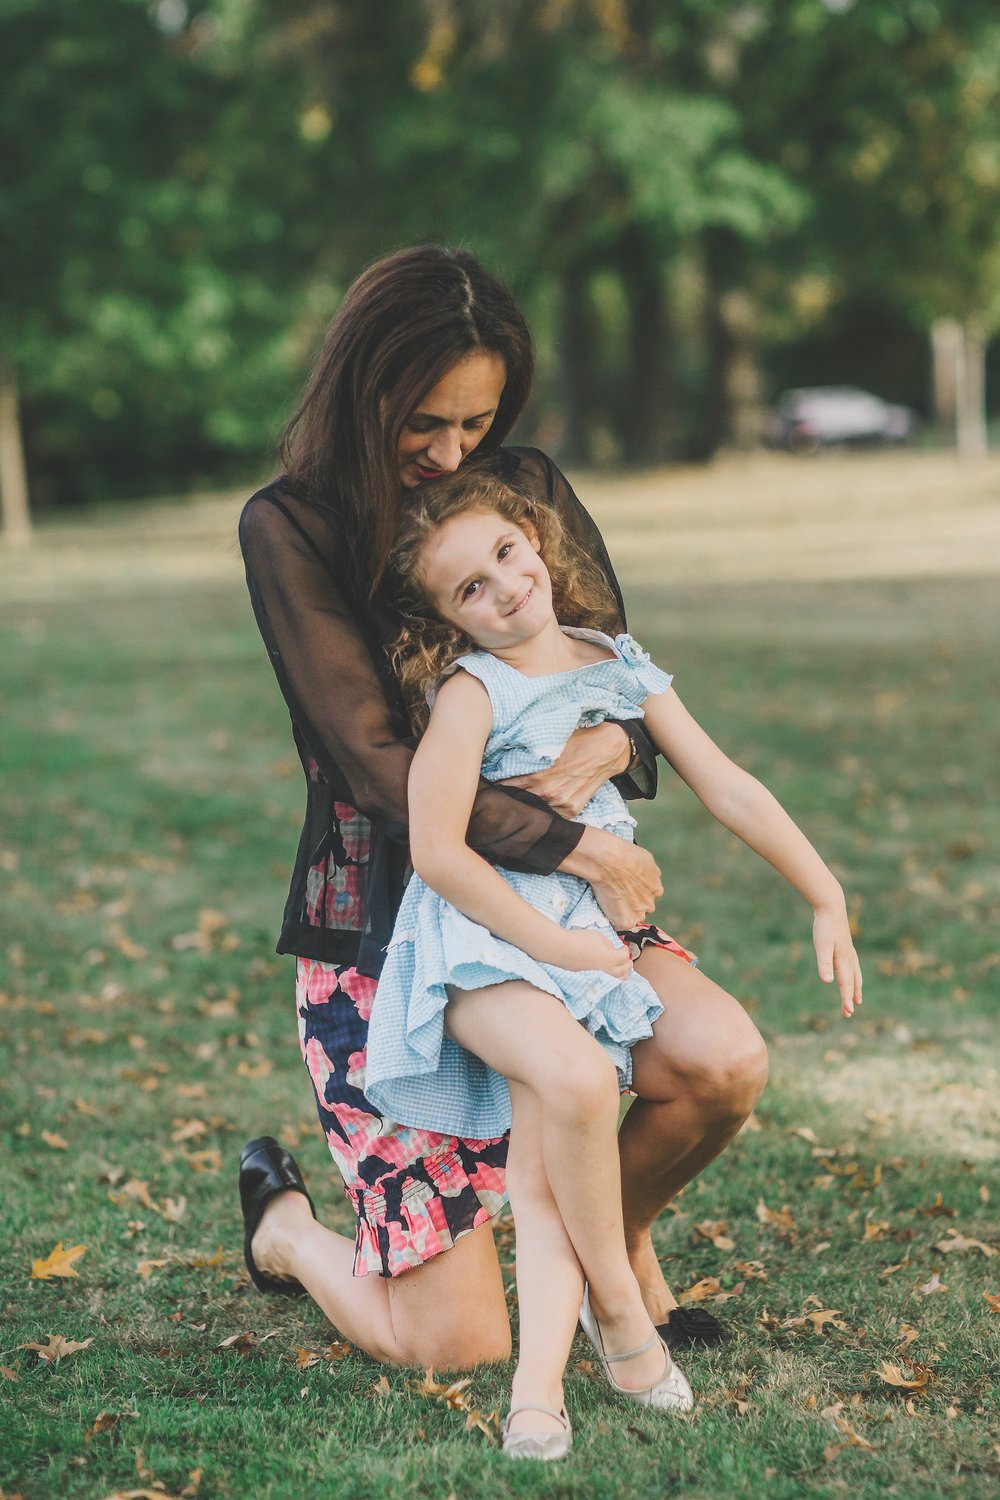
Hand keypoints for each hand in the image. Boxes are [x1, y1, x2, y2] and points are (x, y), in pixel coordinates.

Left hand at [501, 723, 631, 817]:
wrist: (606, 750)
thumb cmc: (576, 741)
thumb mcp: (547, 743)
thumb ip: (526, 754)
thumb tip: (502, 757)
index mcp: (537, 776)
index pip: (506, 787)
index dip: (496, 785)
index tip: (489, 783)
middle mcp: (548, 793)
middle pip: (518, 802)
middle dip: (509, 797)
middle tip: (498, 795)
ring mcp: (561, 804)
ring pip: (535, 810)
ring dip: (527, 805)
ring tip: (518, 800)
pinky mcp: (572, 811)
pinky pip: (551, 815)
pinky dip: (545, 810)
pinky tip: (540, 804)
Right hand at [553, 930, 632, 978]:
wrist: (561, 949)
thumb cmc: (580, 940)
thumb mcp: (598, 936)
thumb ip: (609, 944)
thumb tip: (611, 949)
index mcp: (611, 958)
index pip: (624, 956)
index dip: (625, 950)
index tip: (623, 946)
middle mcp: (607, 969)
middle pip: (624, 971)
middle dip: (628, 964)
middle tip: (628, 959)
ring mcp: (598, 975)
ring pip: (616, 979)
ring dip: (622, 973)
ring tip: (623, 969)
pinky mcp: (590, 977)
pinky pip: (606, 979)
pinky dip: (612, 976)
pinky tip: (609, 972)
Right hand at [561, 827, 662, 929]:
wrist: (608, 860)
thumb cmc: (624, 854)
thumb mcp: (646, 859)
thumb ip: (649, 872)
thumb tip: (646, 875)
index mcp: (656, 888)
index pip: (648, 896)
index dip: (637, 893)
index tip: (627, 888)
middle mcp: (650, 902)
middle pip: (642, 908)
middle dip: (633, 903)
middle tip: (617, 894)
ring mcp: (639, 913)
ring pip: (633, 917)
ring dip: (624, 912)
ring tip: (609, 899)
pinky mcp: (626, 921)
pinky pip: (621, 925)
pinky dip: (614, 919)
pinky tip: (606, 906)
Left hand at [813, 900, 862, 1017]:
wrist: (831, 906)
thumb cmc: (825, 927)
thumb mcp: (821, 946)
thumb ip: (824, 964)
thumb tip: (827, 981)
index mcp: (843, 960)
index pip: (845, 984)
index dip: (846, 999)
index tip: (848, 1012)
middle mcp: (848, 957)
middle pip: (852, 982)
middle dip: (850, 997)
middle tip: (849, 1012)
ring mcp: (849, 951)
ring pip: (855, 974)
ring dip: (856, 987)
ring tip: (858, 998)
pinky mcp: (846, 945)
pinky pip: (853, 965)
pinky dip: (854, 974)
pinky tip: (851, 973)